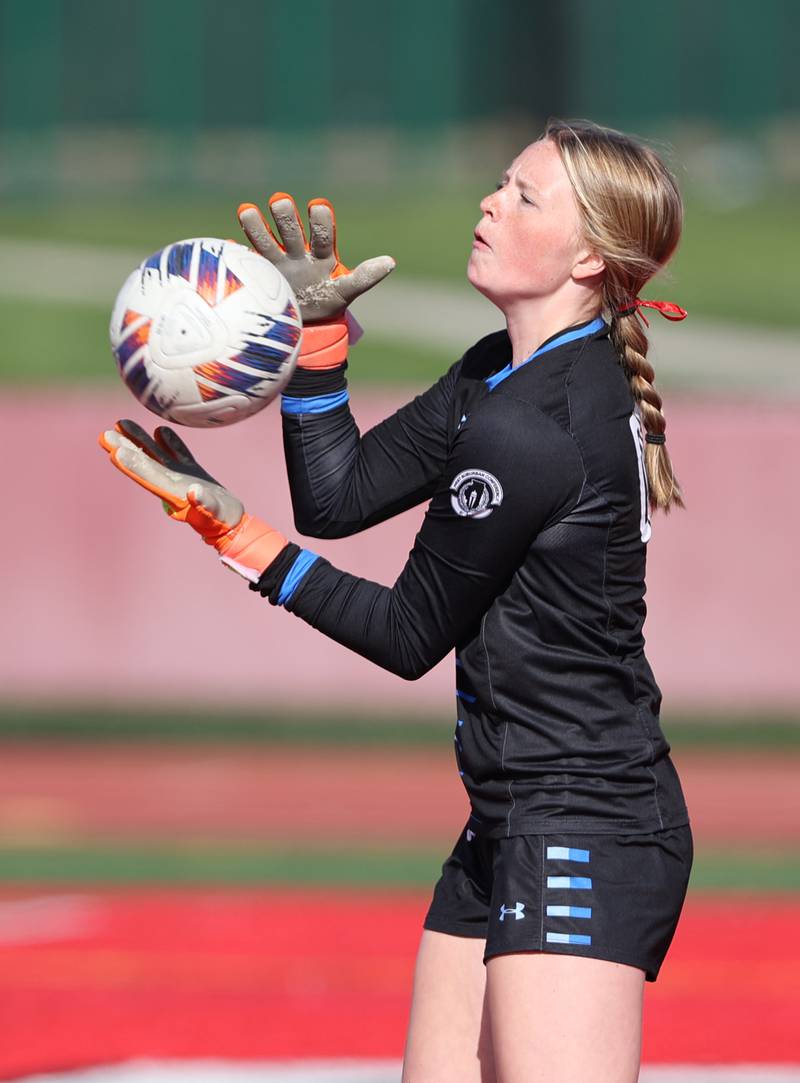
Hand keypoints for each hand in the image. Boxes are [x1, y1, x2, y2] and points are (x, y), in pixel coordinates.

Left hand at [99, 419, 286, 578]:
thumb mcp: (214, 514)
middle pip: (145, 463)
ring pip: (157, 454)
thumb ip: (204, 503)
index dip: (132, 464)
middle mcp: (172, 483)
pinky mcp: (193, 472)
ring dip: (139, 440)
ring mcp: (181, 476)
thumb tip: (194, 491)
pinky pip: (178, 454)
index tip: (113, 452)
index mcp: (172, 493)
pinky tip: (160, 430)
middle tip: (105, 434)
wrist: (232, 523)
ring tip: (122, 423)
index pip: (148, 476)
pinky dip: (169, 442)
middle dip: (126, 448)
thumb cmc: (221, 521)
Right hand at [238, 193, 394, 322]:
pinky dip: (236, 254)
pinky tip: (227, 246)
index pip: (321, 233)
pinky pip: (245, 262)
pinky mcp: (257, 275)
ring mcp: (274, 263)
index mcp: (320, 254)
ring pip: (264, 241)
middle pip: (291, 230)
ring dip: (255, 226)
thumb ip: (364, 276)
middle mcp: (296, 252)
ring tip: (246, 210)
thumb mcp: (346, 291)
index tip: (318, 206)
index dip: (320, 219)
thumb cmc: (327, 301)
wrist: (303, 322)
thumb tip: (391, 261)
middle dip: (286, 216)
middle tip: (281, 201)